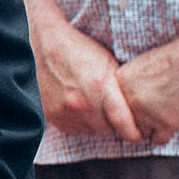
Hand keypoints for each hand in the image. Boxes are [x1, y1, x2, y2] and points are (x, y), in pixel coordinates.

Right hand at [34, 21, 139, 140]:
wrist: (41, 45)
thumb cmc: (78, 49)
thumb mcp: (107, 61)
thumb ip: (121, 88)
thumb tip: (137, 108)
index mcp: (99, 86)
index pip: (124, 124)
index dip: (133, 132)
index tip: (137, 133)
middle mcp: (81, 103)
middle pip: (108, 130)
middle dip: (113, 123)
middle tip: (113, 111)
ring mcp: (64, 111)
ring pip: (90, 131)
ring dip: (95, 123)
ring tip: (94, 105)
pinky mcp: (51, 115)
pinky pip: (73, 129)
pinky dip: (79, 122)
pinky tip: (79, 106)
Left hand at [115, 38, 178, 145]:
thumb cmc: (175, 60)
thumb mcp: (141, 66)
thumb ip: (128, 87)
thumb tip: (124, 107)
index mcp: (119, 83)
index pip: (117, 108)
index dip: (133, 105)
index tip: (147, 97)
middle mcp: (128, 100)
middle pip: (129, 122)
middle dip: (144, 116)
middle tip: (160, 104)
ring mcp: (146, 113)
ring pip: (143, 133)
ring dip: (156, 125)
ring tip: (169, 108)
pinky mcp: (165, 123)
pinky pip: (158, 140)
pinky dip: (167, 133)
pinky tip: (175, 117)